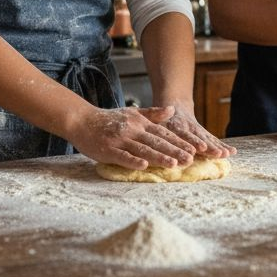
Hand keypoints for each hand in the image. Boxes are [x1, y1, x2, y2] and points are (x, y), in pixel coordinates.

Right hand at [67, 106, 195, 169]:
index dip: (179, 141)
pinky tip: (144, 166)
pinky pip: (122, 156)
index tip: (194, 149)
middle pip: (156, 142)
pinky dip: (133, 161)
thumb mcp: (131, 112)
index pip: (163, 133)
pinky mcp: (108, 149)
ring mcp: (120, 140)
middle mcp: (132, 130)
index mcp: (139, 122)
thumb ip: (152, 113)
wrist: (81, 120)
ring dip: (159, 157)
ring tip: (174, 164)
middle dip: (174, 151)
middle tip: (190, 159)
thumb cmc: (108, 119)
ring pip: (143, 149)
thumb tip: (172, 110)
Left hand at [157, 104, 235, 158]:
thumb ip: (154, 119)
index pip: (183, 133)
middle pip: (198, 137)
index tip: (199, 149)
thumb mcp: (154, 116)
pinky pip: (213, 139)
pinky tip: (232, 152)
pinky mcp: (203, 133)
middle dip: (208, 147)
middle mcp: (188, 127)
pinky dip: (222, 145)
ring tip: (226, 154)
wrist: (174, 102)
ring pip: (208, 138)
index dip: (191, 141)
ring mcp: (197, 130)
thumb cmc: (160, 116)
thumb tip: (148, 127)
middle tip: (217, 153)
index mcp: (174, 124)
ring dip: (217, 146)